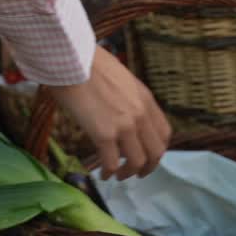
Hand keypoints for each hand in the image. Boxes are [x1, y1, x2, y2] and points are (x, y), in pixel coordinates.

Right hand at [49, 45, 170, 180]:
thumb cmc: (88, 62)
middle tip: (137, 172)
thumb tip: (121, 108)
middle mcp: (140, 114)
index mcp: (145, 98)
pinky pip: (111, 163)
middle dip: (148, 167)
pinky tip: (102, 174)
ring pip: (136, 162)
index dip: (157, 149)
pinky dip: (108, 172)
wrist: (71, 59)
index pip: (164, 133)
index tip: (148, 155)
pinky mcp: (104, 134)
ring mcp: (124, 125)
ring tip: (117, 175)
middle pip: (155, 152)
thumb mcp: (120, 76)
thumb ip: (128, 96)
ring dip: (128, 173)